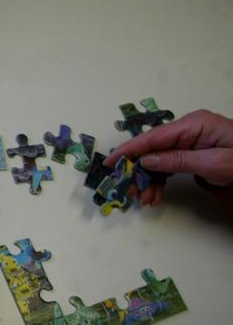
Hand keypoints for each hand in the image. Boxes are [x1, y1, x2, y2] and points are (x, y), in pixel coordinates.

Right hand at [106, 109, 232, 205]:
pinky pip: (167, 166)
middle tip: (129, 192)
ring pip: (157, 160)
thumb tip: (146, 160)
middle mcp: (188, 131)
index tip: (110, 162)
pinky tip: (155, 195)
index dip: (129, 150)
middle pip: (152, 149)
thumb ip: (178, 160)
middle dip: (138, 171)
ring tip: (146, 199)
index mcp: (193, 125)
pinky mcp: (192, 155)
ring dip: (148, 180)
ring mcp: (189, 142)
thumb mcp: (214, 164)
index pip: (153, 137)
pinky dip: (159, 181)